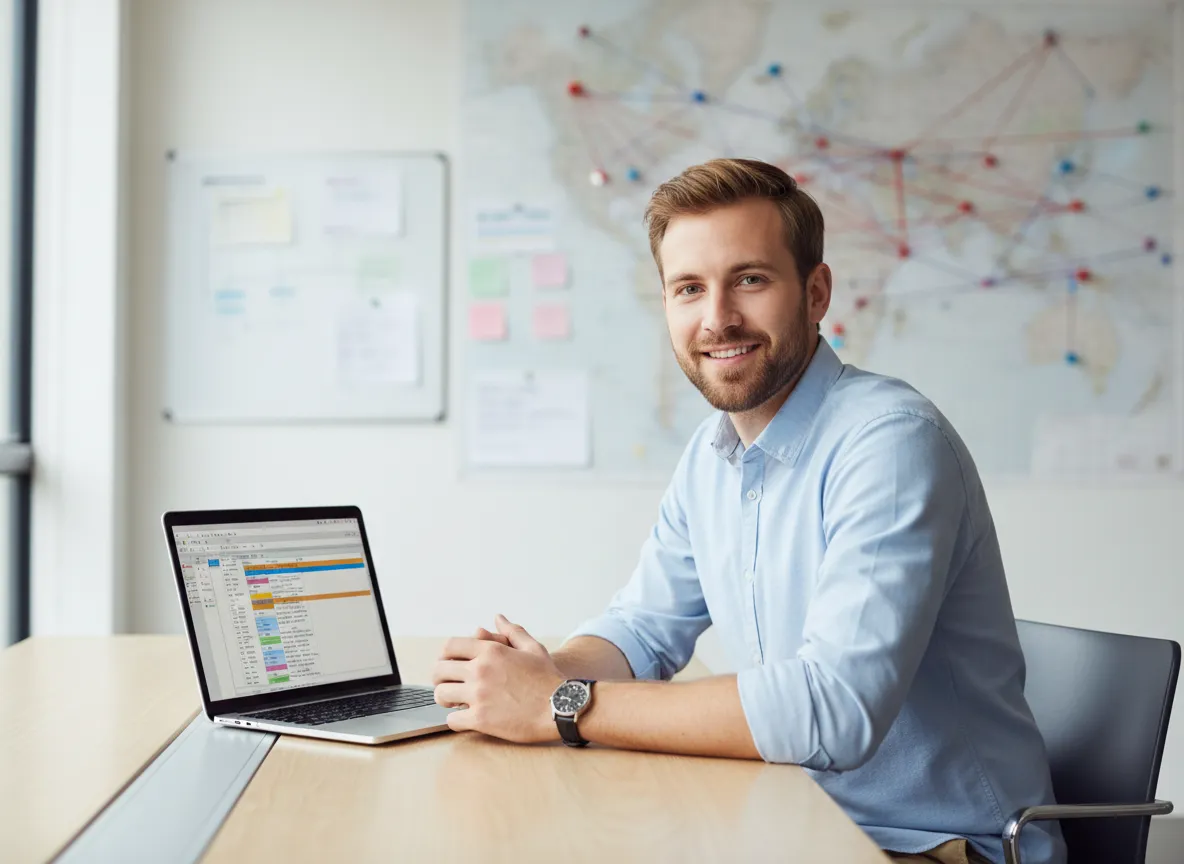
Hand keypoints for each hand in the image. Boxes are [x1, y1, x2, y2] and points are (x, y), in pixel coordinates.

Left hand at [432, 614, 563, 743]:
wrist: (561, 708)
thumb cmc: (548, 678)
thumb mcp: (533, 649)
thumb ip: (512, 632)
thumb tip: (498, 618)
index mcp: (490, 651)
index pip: (449, 646)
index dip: (444, 655)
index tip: (448, 664)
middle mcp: (480, 670)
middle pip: (439, 670)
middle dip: (440, 677)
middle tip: (447, 684)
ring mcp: (479, 695)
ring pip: (441, 695)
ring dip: (445, 699)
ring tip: (454, 702)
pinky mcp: (480, 719)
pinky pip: (452, 719)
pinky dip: (456, 719)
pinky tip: (465, 718)